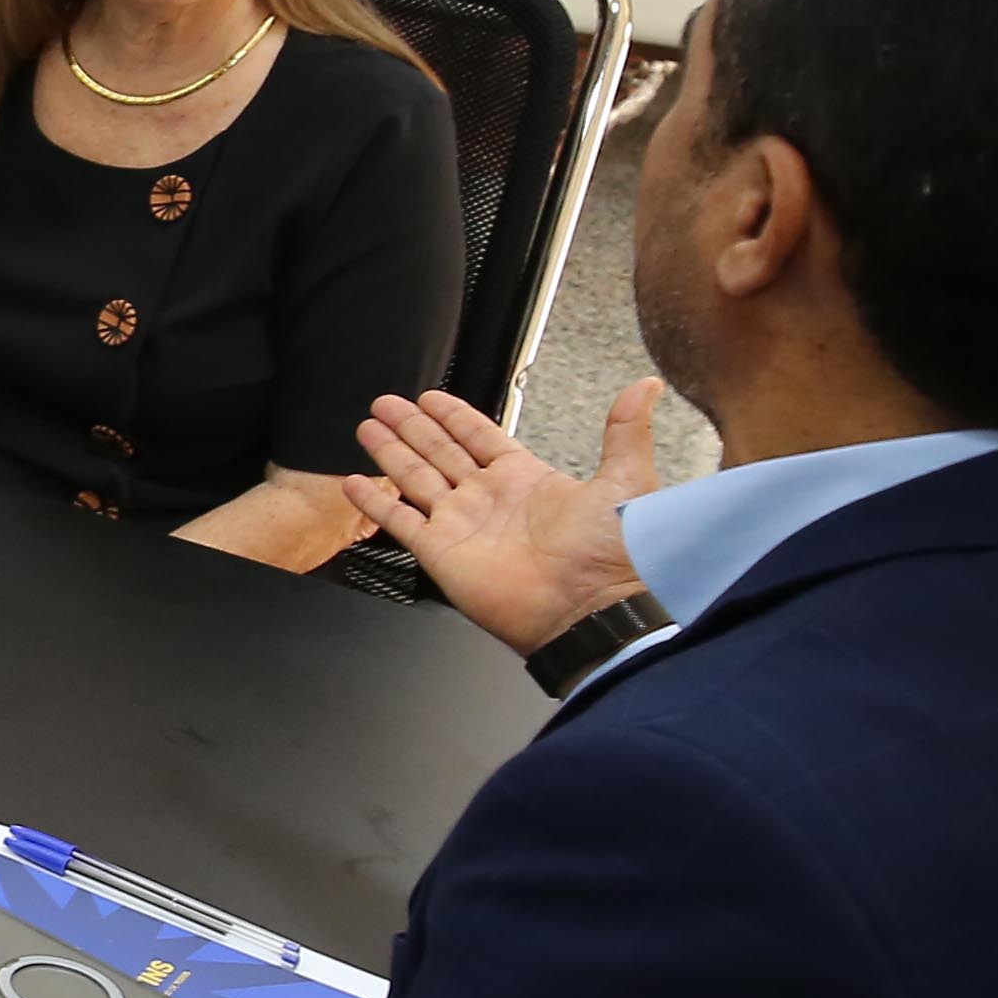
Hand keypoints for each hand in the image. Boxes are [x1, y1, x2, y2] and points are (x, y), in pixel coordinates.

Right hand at [347, 380, 658, 654]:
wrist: (590, 609)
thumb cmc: (612, 555)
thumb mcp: (626, 481)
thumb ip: (625, 432)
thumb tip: (644, 388)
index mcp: (527, 479)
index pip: (481, 437)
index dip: (454, 417)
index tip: (431, 397)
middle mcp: (489, 499)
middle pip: (439, 452)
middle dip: (411, 426)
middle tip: (385, 403)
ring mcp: (461, 525)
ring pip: (414, 478)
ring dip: (389, 452)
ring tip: (366, 427)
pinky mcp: (440, 552)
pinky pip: (399, 521)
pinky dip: (373, 503)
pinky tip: (353, 482)